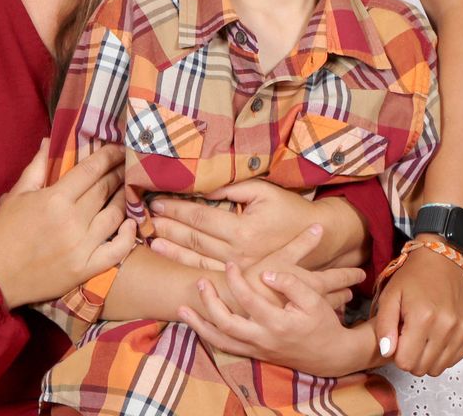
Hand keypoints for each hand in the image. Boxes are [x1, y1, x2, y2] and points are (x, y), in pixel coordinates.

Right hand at [0, 143, 134, 308]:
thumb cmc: (4, 233)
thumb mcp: (16, 195)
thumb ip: (36, 167)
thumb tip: (49, 141)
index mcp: (54, 199)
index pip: (90, 170)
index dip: (108, 156)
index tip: (118, 149)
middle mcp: (72, 220)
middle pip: (105, 189)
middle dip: (118, 173)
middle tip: (127, 164)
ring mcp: (82, 246)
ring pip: (115, 215)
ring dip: (124, 199)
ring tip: (127, 189)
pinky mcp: (86, 268)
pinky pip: (117, 251)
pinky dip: (128, 237)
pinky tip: (131, 224)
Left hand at [149, 179, 348, 270]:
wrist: (317, 241)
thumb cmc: (288, 210)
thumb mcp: (263, 191)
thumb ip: (232, 188)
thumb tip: (202, 183)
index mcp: (243, 231)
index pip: (200, 219)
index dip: (176, 210)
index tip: (157, 202)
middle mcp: (238, 254)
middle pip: (194, 240)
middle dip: (168, 229)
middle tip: (145, 220)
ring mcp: (239, 270)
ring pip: (197, 260)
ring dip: (172, 251)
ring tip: (150, 242)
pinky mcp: (242, 279)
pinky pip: (210, 274)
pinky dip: (188, 266)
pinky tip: (173, 260)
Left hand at [177, 226, 375, 374]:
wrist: (329, 356)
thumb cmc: (322, 323)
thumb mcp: (315, 300)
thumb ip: (291, 284)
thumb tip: (267, 274)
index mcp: (278, 323)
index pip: (249, 301)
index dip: (237, 281)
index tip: (230, 265)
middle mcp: (263, 339)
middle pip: (227, 324)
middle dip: (209, 303)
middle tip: (199, 282)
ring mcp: (256, 349)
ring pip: (221, 341)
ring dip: (199, 325)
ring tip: (182, 309)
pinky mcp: (254, 354)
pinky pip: (225, 348)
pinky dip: (208, 336)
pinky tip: (197, 324)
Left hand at [368, 245, 462, 376]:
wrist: (443, 260)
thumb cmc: (412, 277)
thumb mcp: (389, 296)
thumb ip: (384, 326)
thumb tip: (387, 352)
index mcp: (423, 318)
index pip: (405, 362)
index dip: (397, 353)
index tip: (398, 337)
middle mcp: (447, 327)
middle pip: (422, 369)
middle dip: (411, 357)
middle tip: (409, 335)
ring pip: (438, 368)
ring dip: (427, 357)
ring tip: (423, 334)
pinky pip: (453, 360)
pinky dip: (442, 353)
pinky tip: (437, 334)